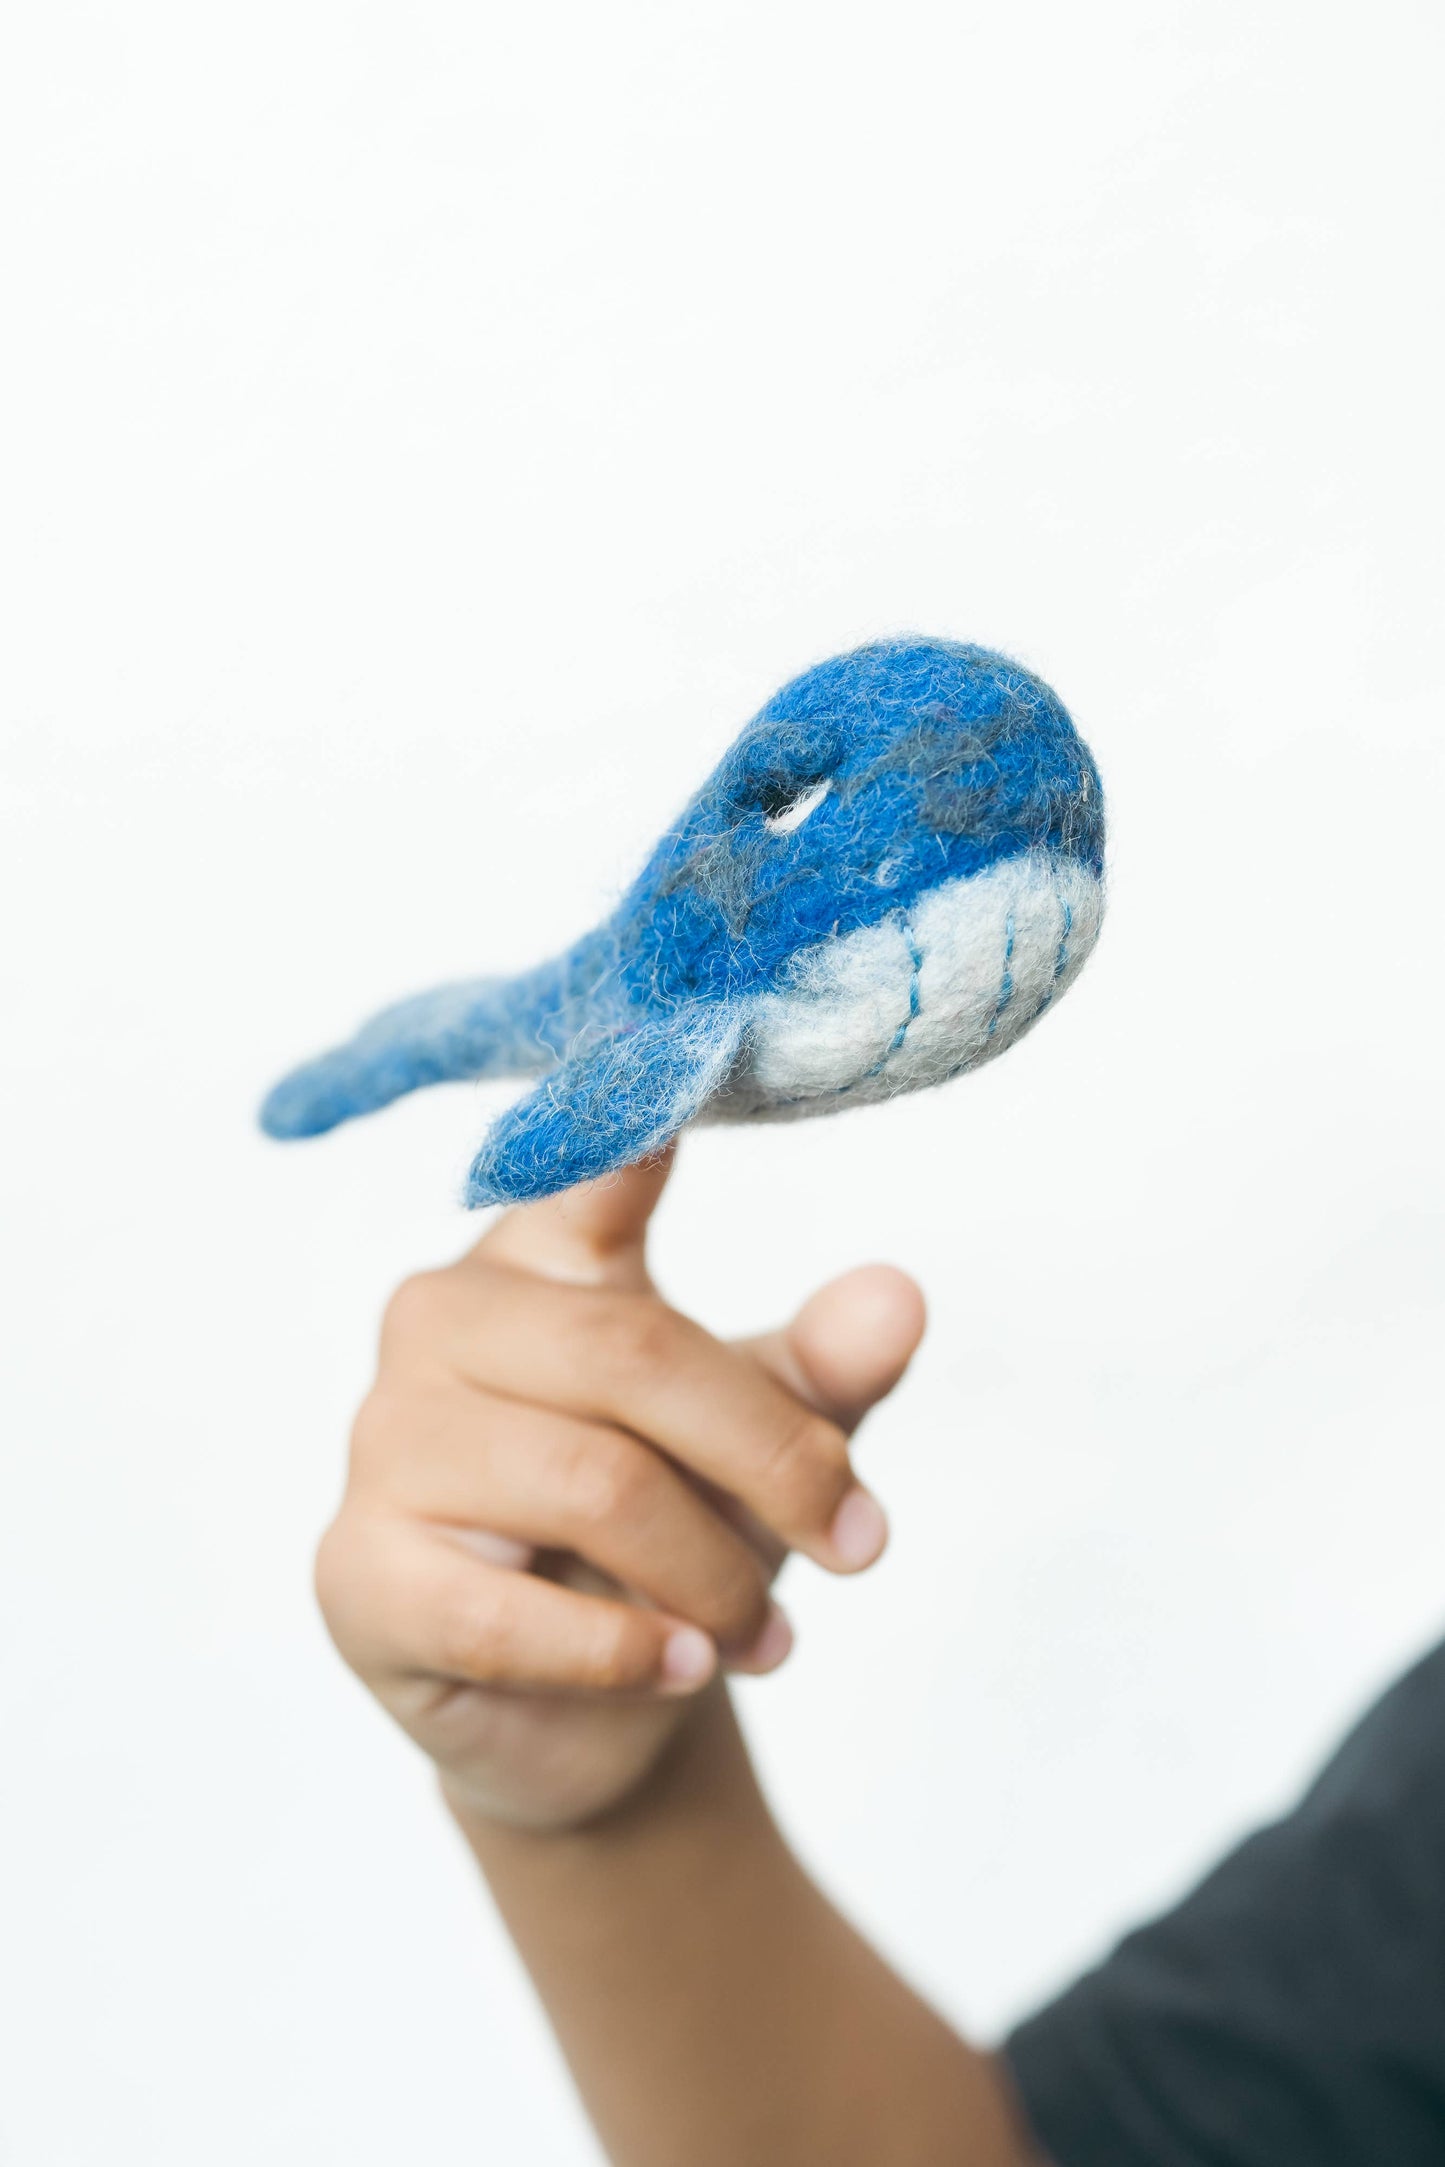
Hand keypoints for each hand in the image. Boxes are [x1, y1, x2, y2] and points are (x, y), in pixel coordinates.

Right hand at [314, 1149, 925, 1831]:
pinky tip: (683, 1666)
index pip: (589, 1161)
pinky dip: (624, 1651)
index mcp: (541, 1259)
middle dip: (774, 1462)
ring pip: (594, 1483)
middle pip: (637, 1353)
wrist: (582, 1712)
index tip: (711, 1030)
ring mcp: (385, 1443)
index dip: (640, 1107)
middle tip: (859, 1544)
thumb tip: (897, 1297)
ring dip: (712, 1578)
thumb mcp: (762, 1450)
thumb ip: (821, 1374)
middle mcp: (443, 1321)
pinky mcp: (358, 1573)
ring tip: (764, 1635)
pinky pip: (507, 1613)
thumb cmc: (670, 1538)